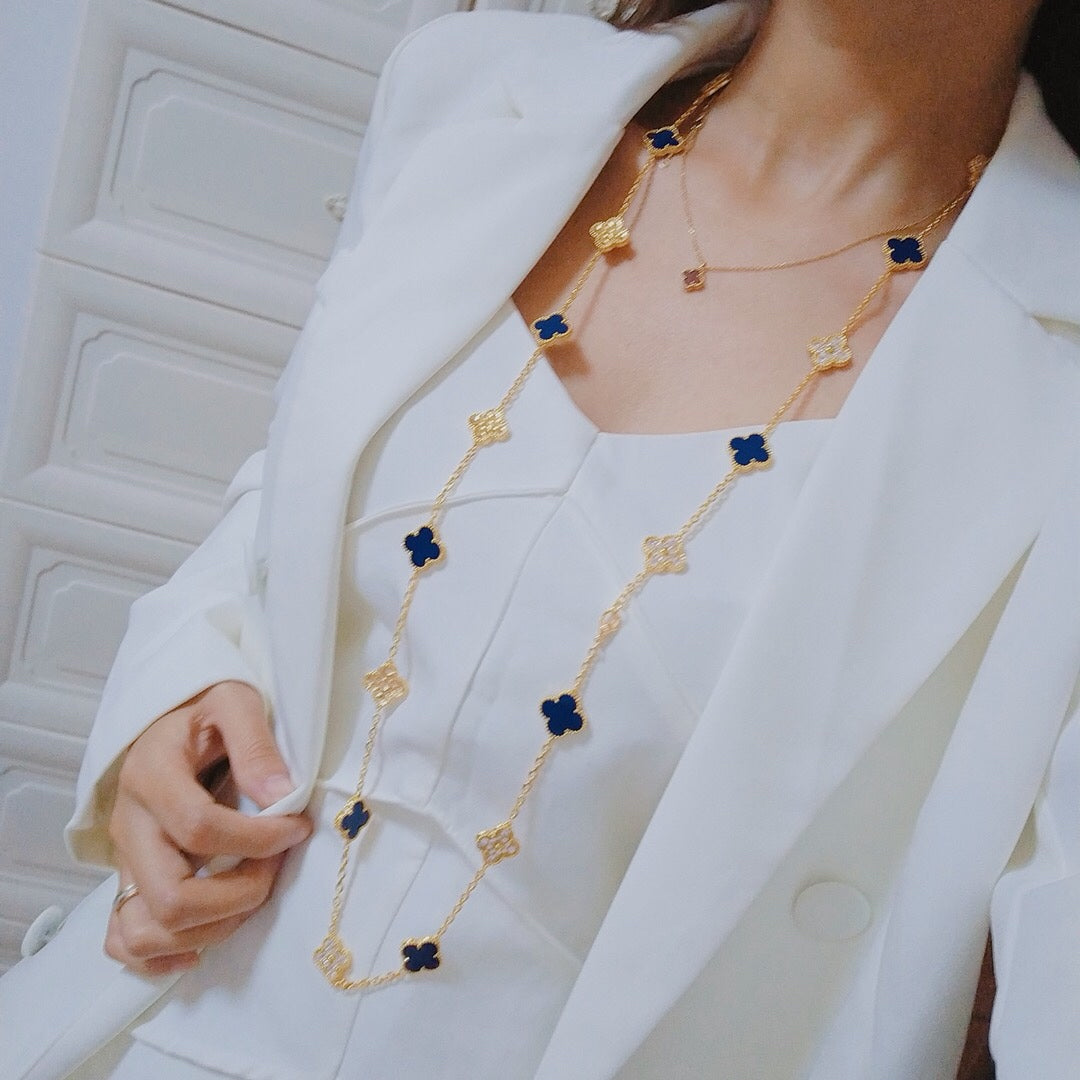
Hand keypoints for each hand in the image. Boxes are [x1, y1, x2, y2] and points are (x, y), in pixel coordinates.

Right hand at [105, 680, 311, 975]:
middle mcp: (129, 824)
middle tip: (275, 869)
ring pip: (146, 930)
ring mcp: (124, 859)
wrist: (171, 718)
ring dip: (211, 928)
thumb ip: (256, 744)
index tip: (298, 827)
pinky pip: (123, 940)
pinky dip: (161, 956)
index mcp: (151, 774)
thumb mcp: (235, 701)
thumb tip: (281, 798)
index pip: (199, 828)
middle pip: (170, 896)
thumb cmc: (206, 709)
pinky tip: (206, 939)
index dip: (258, 839)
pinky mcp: (127, 879)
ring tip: (250, 895)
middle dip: (238, 896)